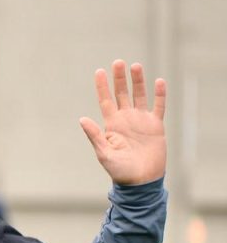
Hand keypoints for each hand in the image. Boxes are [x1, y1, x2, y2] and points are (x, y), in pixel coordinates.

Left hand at [79, 60, 166, 184]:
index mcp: (111, 125)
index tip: (99, 71)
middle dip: (119, 79)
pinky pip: (158, 106)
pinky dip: (159, 94)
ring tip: (135, 66)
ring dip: (137, 81)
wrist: (140, 180)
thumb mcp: (103, 153)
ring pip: (139, 96)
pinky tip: (159, 81)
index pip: (105, 100)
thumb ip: (94, 136)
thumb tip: (82, 119)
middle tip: (118, 62)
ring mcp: (141, 121)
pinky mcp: (156, 125)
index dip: (102, 86)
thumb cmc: (119, 170)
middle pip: (122, 94)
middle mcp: (125, 119)